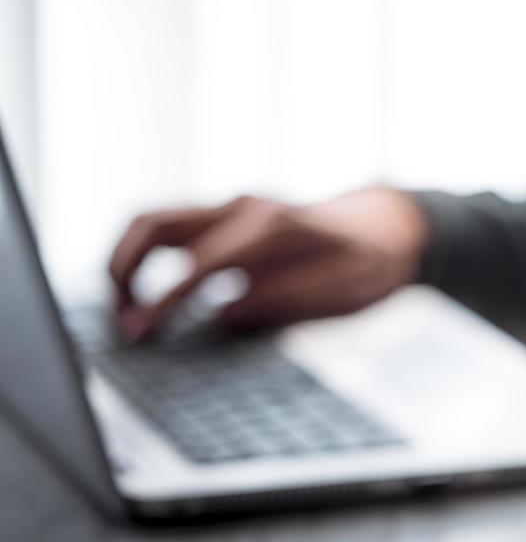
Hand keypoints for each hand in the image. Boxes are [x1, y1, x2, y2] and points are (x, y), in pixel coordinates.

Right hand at [108, 186, 429, 341]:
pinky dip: (146, 261)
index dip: (166, 300)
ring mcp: (232, 209)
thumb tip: (224, 314)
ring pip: (154, 222)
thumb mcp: (345, 288)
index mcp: (273, 225)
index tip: (144, 334)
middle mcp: (244, 207)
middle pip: (155, 224)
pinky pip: (171, 232)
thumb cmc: (369, 259)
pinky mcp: (227, 220)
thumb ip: (287, 298)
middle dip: (124, 271)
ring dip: (126, 263)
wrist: (386, 225)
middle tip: (125, 324)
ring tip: (128, 314)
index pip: (200, 261)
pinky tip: (149, 302)